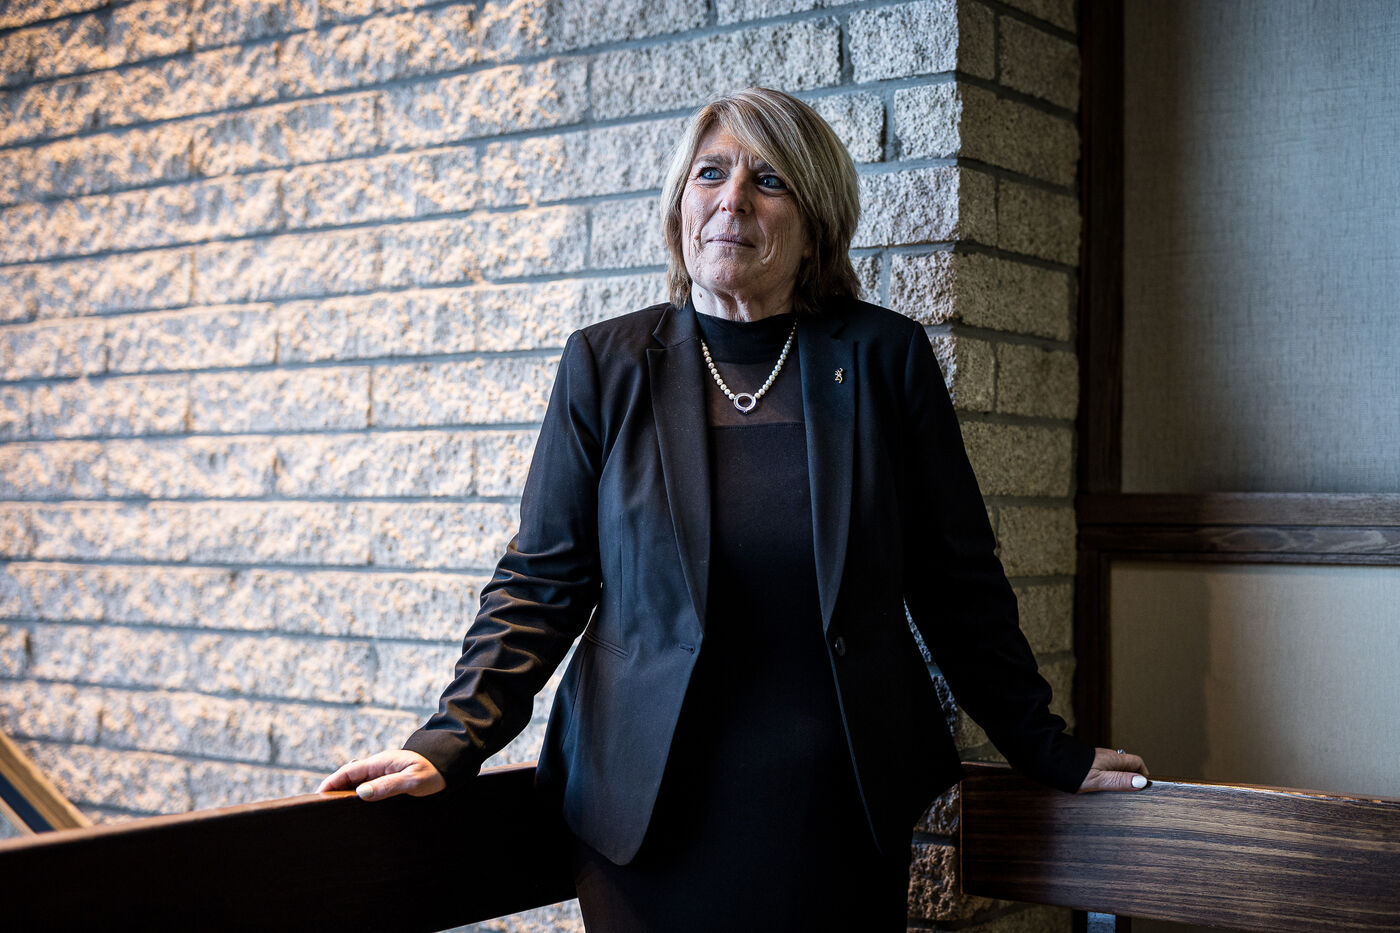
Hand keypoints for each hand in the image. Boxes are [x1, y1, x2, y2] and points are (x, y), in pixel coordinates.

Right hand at [316, 749, 445, 800]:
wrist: (450, 764)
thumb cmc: (434, 771)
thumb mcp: (412, 780)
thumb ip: (388, 786)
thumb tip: (361, 793)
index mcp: (380, 762)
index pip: (348, 771)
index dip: (331, 782)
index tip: (317, 796)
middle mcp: (379, 766)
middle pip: (350, 778)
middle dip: (334, 791)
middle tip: (320, 809)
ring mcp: (384, 773)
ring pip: (358, 784)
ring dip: (345, 795)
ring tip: (333, 812)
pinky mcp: (390, 780)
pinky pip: (369, 788)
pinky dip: (358, 797)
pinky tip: (355, 809)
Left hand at [1077, 746, 1150, 792]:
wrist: (1050, 760)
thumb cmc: (1072, 771)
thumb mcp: (1098, 780)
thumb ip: (1119, 781)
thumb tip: (1141, 782)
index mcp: (1113, 759)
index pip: (1137, 762)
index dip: (1144, 774)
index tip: (1144, 788)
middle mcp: (1107, 757)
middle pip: (1128, 766)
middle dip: (1132, 778)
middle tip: (1133, 794)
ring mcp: (1098, 759)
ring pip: (1116, 768)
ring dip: (1120, 779)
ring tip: (1119, 794)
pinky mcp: (1089, 763)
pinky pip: (1105, 770)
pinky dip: (1108, 779)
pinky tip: (1102, 789)